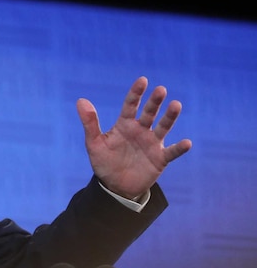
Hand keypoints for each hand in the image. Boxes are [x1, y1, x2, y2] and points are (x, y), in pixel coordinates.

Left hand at [77, 76, 191, 199]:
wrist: (115, 186)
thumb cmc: (104, 163)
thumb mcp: (94, 144)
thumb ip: (89, 123)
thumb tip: (80, 100)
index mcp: (125, 125)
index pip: (130, 105)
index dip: (136, 93)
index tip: (142, 80)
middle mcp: (141, 130)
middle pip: (149, 113)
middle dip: (154, 102)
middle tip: (160, 90)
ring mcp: (152, 143)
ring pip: (163, 127)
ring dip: (169, 117)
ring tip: (176, 105)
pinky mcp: (160, 159)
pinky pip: (172, 152)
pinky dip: (179, 148)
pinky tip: (187, 143)